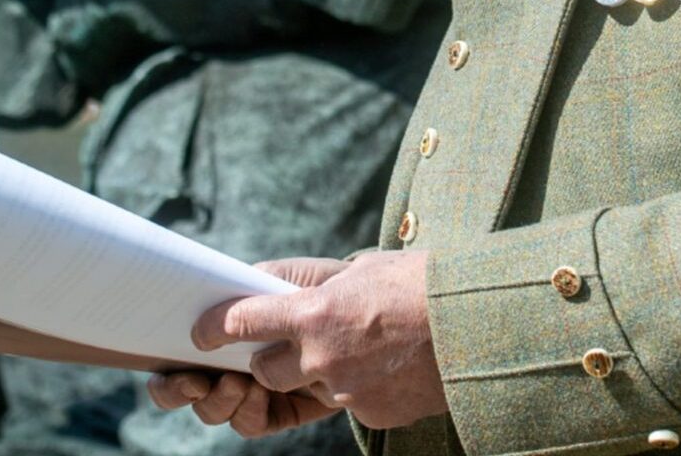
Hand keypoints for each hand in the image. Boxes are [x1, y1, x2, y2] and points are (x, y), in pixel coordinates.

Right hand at [149, 259, 352, 437]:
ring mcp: (254, 387)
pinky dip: (247, 412)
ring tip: (236, 383)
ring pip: (216, 409)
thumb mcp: (282, 279)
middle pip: (186, 388)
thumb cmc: (323, 287)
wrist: (372, 315)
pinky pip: (252, 423)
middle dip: (178, 390)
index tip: (170, 353)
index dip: (166, 359)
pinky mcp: (282, 409)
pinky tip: (256, 395)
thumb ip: (245, 293)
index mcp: (223, 329)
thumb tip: (207, 312)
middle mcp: (230, 361)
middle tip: (194, 381)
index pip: (179, 349)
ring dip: (217, 401)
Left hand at [200, 250, 445, 430]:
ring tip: (358, 347)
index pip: (243, 321)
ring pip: (310, 388)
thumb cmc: (423, 282)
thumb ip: (320, 287)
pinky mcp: (375, 412)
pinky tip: (389, 366)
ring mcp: (348, 391)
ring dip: (321, 373)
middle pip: (266, 371)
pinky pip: (352, 404)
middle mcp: (323, 357)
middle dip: (273, 359)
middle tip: (297, 341)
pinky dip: (363, 388)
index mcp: (315, 311)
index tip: (200, 332)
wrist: (481, 322)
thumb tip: (282, 290)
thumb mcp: (364, 268)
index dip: (216, 326)